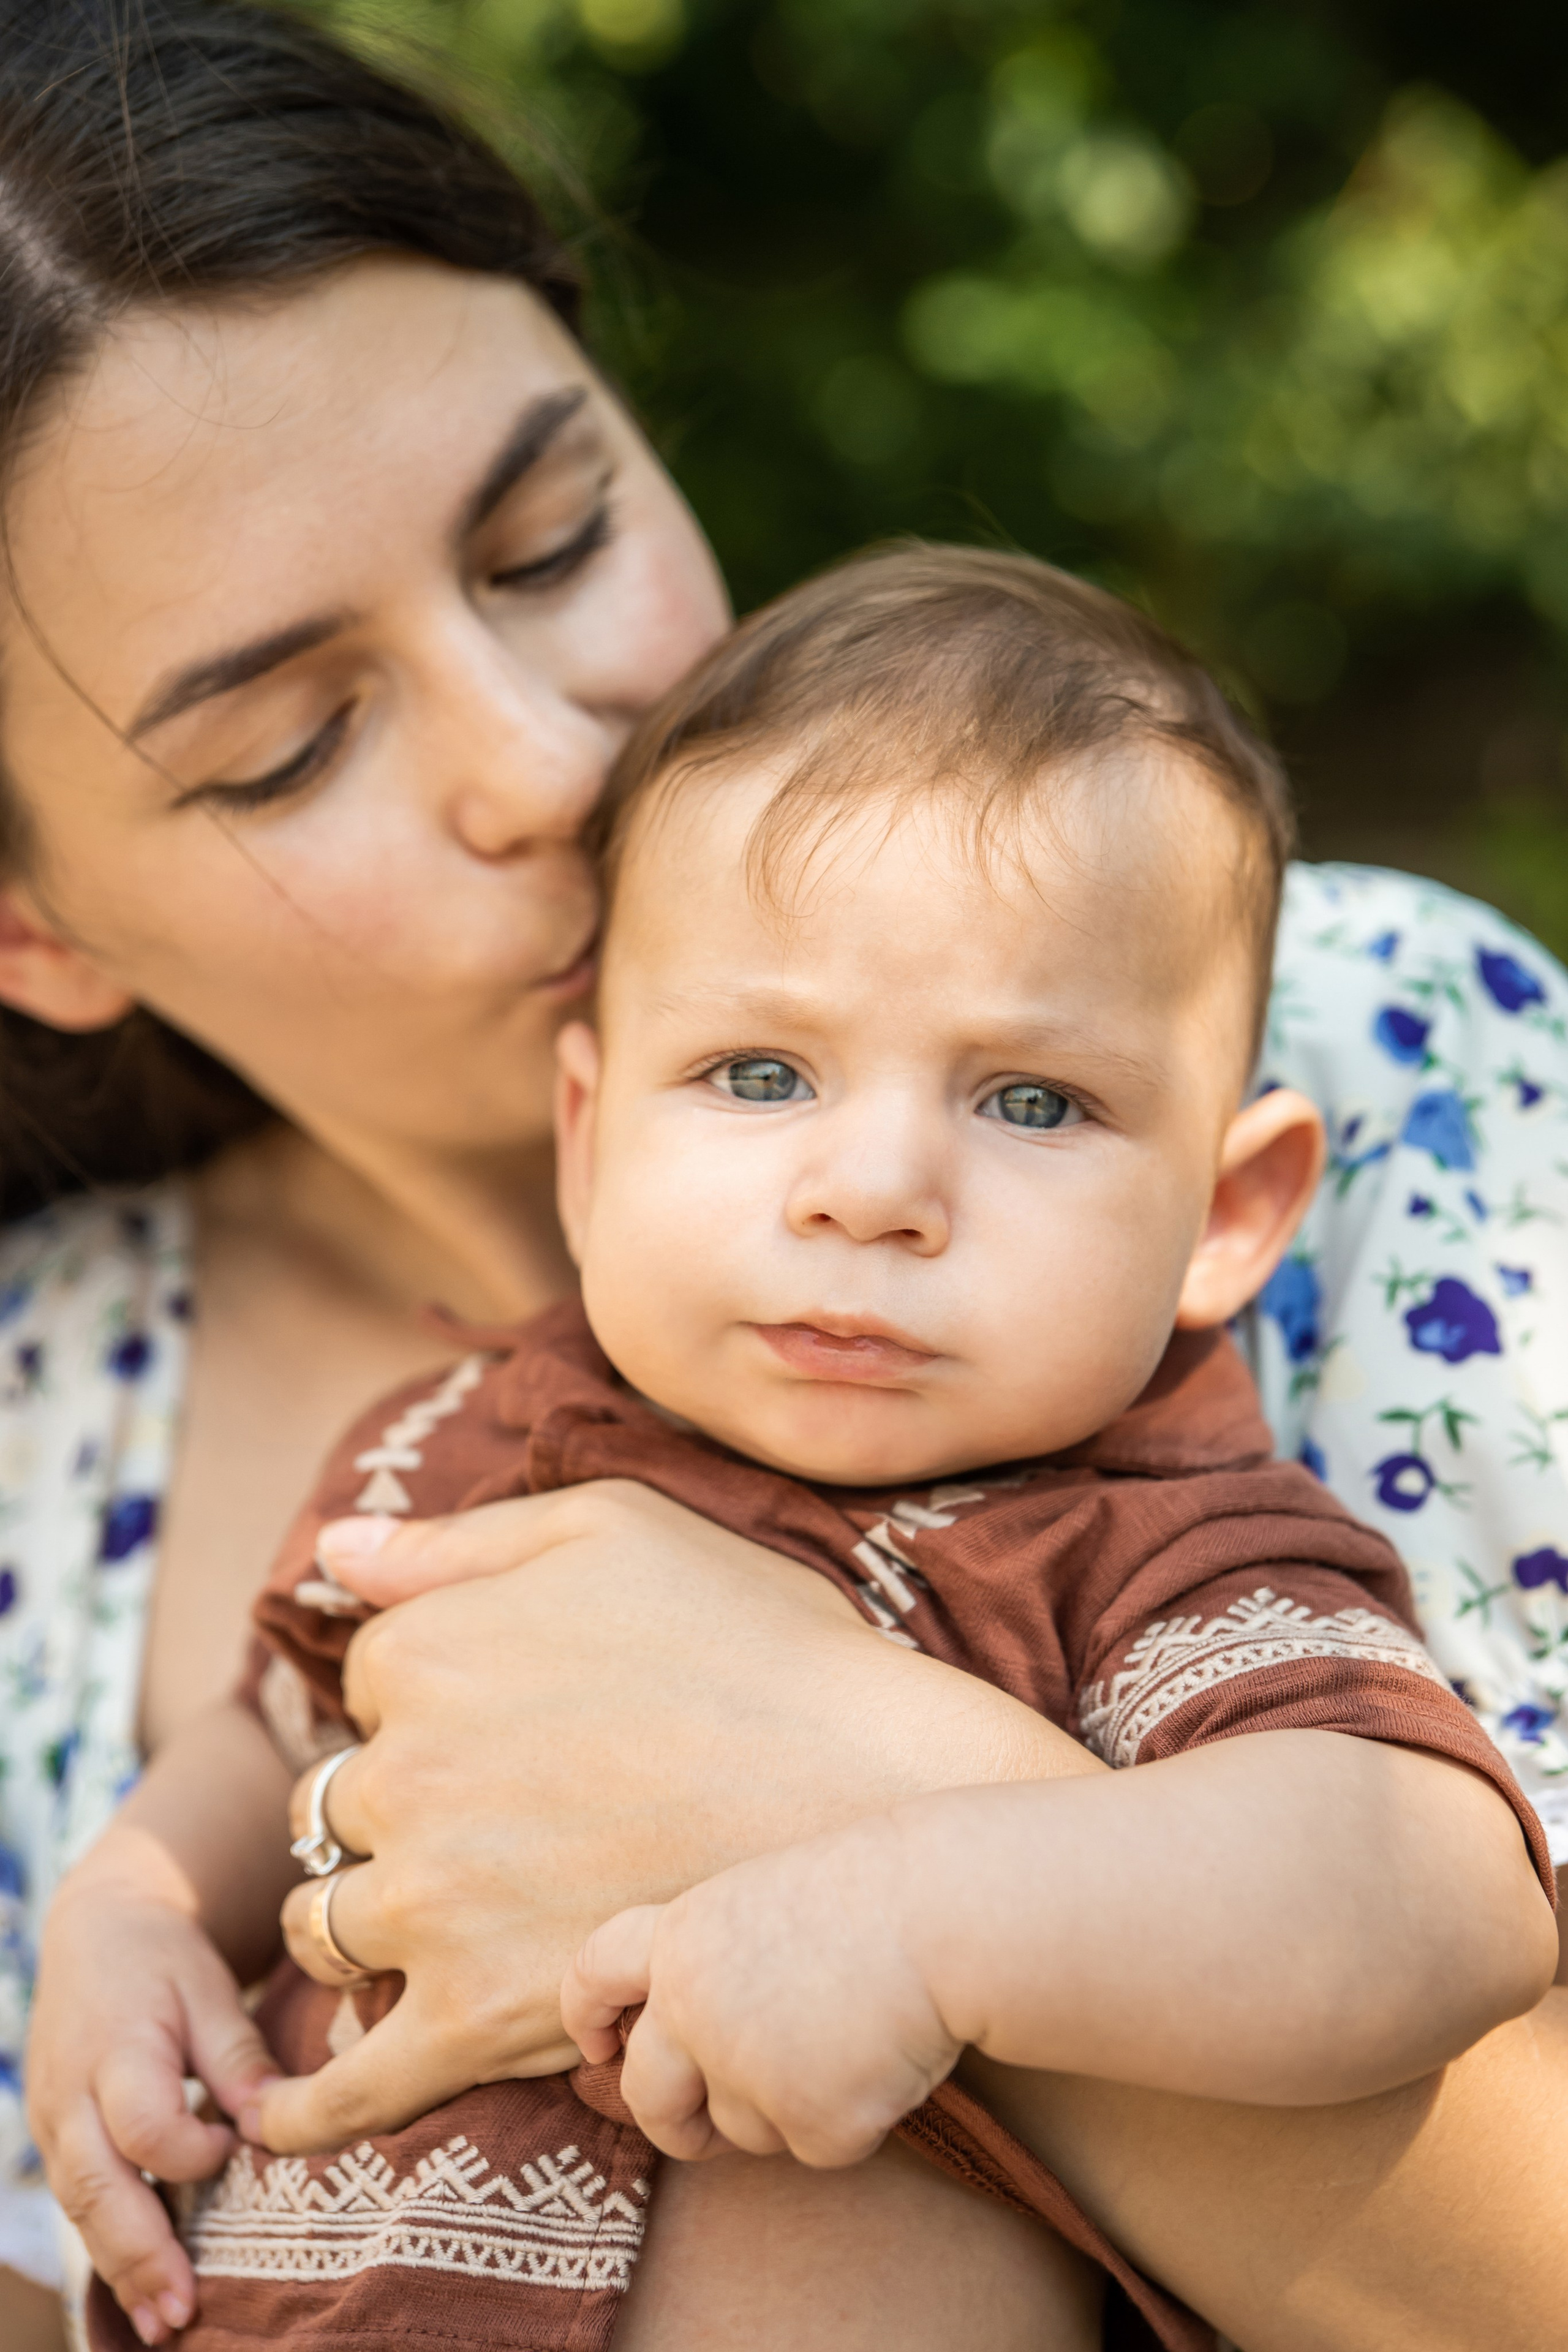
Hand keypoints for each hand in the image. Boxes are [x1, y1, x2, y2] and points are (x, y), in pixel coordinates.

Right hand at [27, 1828, 277, 2346]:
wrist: (98, 1932)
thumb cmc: (166, 1962)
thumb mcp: (209, 1990)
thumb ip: (239, 2058)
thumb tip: (274, 2127)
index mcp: (114, 2050)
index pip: (144, 2125)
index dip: (192, 2151)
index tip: (235, 2148)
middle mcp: (70, 2095)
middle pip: (97, 2187)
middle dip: (140, 2255)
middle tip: (182, 2313)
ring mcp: (52, 2124)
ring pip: (81, 2209)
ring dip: (122, 2269)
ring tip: (165, 2324)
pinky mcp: (54, 2140)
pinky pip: (79, 2203)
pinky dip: (110, 2248)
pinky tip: (142, 2290)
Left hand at [258, 1480, 1088, 2152]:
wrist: (874, 1788)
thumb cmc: (757, 1640)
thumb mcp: (610, 1528)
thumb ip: (457, 1541)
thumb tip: (333, 1551)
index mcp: (425, 1650)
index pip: (369, 1687)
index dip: (437, 1702)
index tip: (519, 1717)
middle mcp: (403, 1773)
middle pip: (337, 1805)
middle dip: (398, 1810)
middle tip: (507, 1816)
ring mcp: (432, 1903)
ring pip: (328, 1922)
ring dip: (365, 1920)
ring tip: (446, 1921)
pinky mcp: (474, 2017)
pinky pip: (357, 2079)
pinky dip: (307, 2106)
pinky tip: (279, 2113)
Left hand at [562, 1810, 961, 2167]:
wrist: (947, 1916)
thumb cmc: (874, 1893)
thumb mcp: (769, 1901)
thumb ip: (720, 1960)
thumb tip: (700, 2033)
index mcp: (683, 1937)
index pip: (594, 1973)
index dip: (584, 2012)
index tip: (593, 2043)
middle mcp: (693, 2009)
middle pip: (646, 2092)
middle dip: (669, 2121)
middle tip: (699, 2128)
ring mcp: (745, 2072)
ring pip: (743, 2129)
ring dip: (787, 2106)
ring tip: (850, 2033)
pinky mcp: (810, 2123)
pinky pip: (819, 2146)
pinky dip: (855, 2118)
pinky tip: (888, 2059)